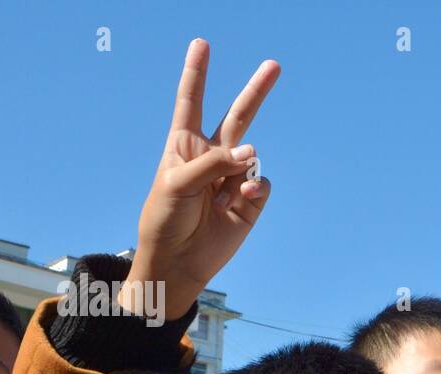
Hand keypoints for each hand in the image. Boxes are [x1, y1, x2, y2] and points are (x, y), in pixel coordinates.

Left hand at [123, 39, 279, 320]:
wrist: (178, 262)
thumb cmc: (165, 219)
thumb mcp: (178, 183)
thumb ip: (213, 162)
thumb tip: (253, 153)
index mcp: (184, 146)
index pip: (192, 102)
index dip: (197, 73)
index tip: (202, 45)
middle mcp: (211, 157)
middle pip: (238, 116)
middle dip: (256, 91)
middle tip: (274, 66)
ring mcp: (232, 178)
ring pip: (251, 154)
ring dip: (241, 167)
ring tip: (227, 191)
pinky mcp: (249, 201)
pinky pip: (260, 183)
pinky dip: (253, 187)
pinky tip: (241, 199)